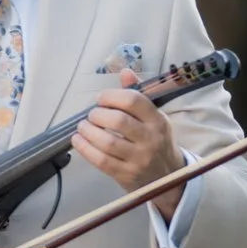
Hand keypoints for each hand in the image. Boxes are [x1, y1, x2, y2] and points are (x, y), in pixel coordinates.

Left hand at [71, 75, 188, 218]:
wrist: (168, 176)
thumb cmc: (157, 141)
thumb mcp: (155, 117)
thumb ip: (138, 95)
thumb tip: (124, 71)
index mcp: (157, 120)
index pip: (133, 101)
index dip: (111, 96)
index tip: (100, 99)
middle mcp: (150, 139)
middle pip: (118, 121)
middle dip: (98, 115)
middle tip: (91, 115)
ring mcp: (138, 159)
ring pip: (107, 142)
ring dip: (88, 131)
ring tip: (82, 127)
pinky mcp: (126, 175)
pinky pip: (101, 161)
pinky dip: (85, 149)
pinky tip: (78, 141)